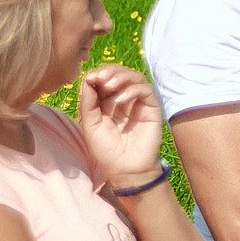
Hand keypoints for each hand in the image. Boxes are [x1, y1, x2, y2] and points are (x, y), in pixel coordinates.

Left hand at [78, 64, 166, 185]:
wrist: (124, 168)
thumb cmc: (106, 150)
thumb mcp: (90, 124)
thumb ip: (88, 102)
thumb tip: (88, 78)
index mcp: (107, 101)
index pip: (105, 79)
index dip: (98, 74)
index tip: (90, 78)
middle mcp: (124, 99)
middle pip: (120, 73)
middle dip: (110, 71)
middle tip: (101, 78)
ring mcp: (139, 103)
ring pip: (135, 77)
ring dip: (121, 77)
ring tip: (110, 85)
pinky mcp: (151, 108)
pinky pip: (146, 90)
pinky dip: (133, 90)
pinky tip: (121, 100)